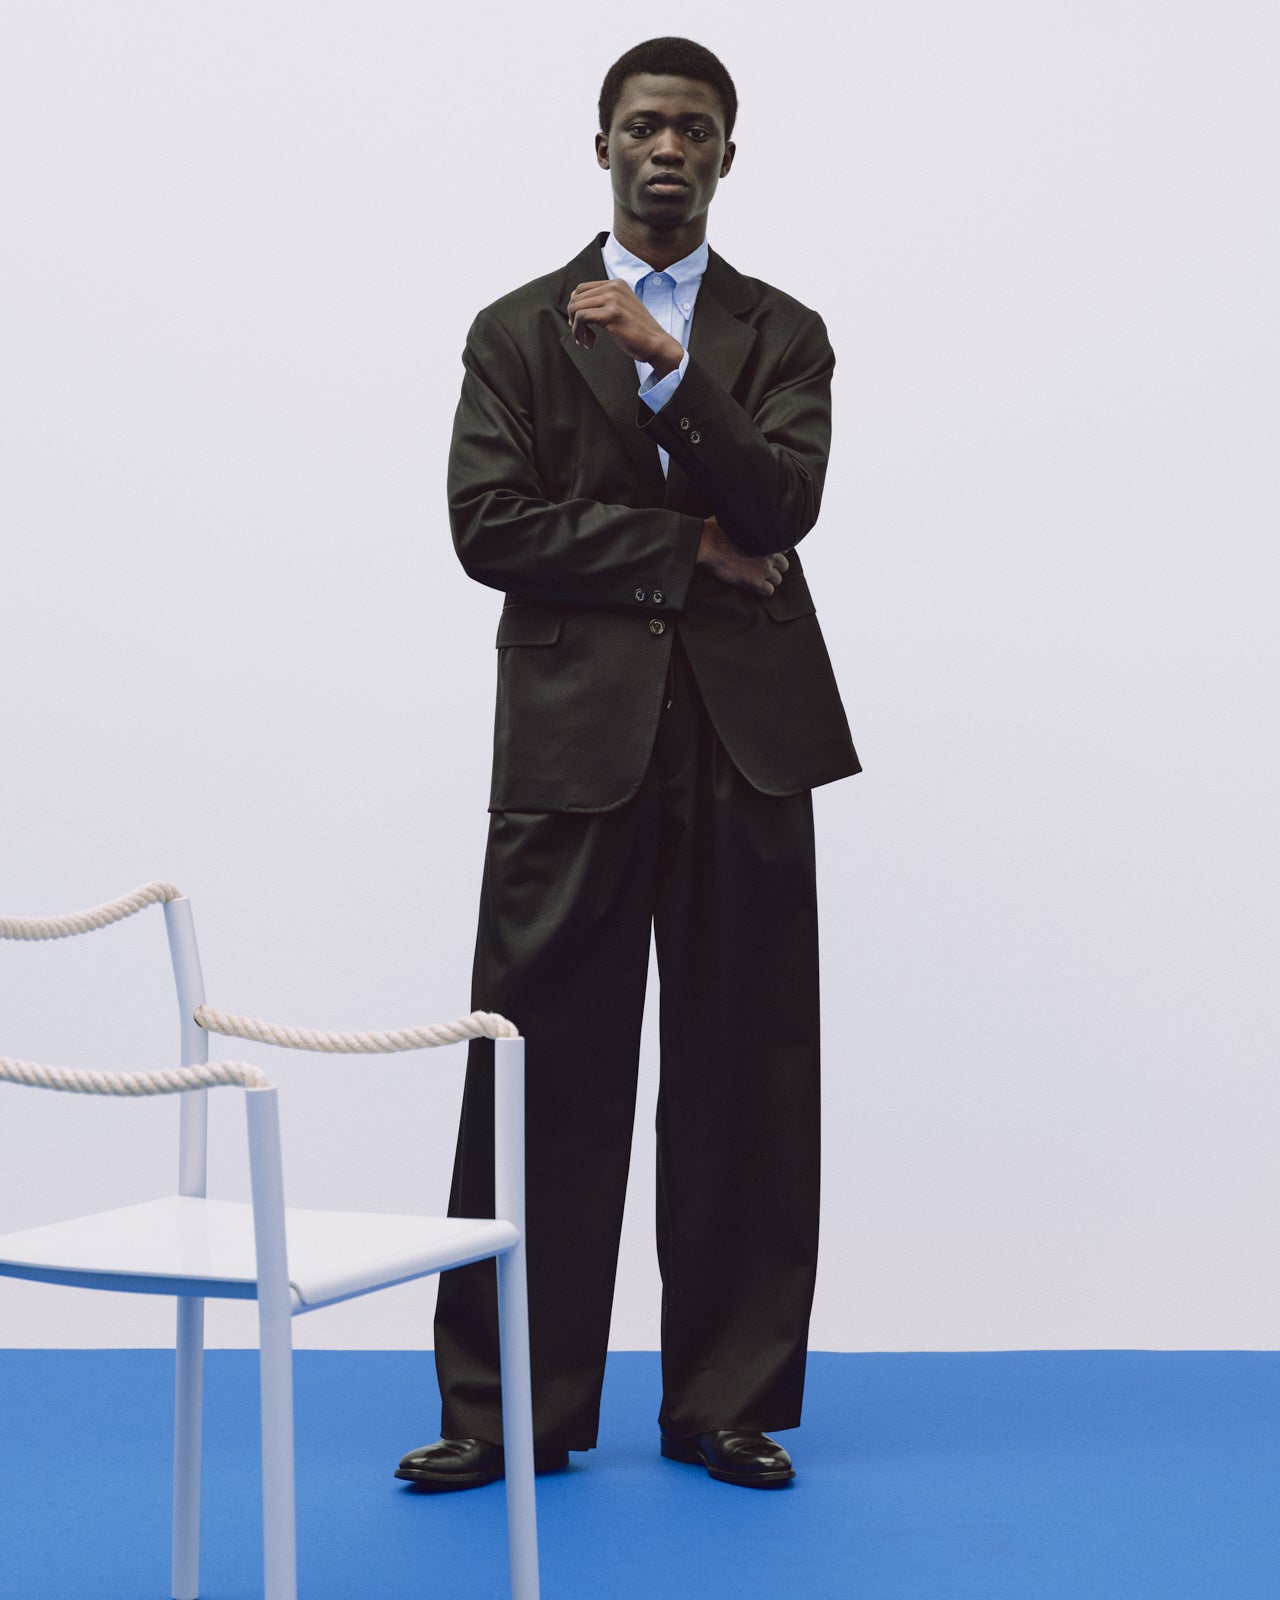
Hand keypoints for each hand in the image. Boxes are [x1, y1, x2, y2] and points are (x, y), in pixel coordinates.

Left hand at [566, 279, 684, 375]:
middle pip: (576, 298)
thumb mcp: (620, 310)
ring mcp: (614, 298)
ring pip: (576, 308)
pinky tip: (589, 343)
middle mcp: (614, 287)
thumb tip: (573, 301)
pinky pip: (581, 317)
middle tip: (582, 336)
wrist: (656, 344)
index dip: (576, 308)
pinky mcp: (612, 313)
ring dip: (576, 328)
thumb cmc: (637, 332)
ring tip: (585, 340)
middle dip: (573, 319)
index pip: (581, 289)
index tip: (581, 325)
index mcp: (616, 284)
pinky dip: (579, 332)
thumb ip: (602, 303)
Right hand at [696, 516, 788, 596]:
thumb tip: (741, 517)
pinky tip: (754, 586)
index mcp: (766, 537)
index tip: (764, 553)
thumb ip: (745, 523)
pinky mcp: (754, 581)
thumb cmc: (715, 530)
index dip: (773, 551)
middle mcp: (769, 553)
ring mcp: (763, 568)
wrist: (707, 545)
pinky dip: (763, 590)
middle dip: (774, 567)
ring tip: (757, 578)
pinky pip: (769, 590)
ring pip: (778, 579)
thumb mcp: (734, 519)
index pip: (782, 546)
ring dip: (769, 579)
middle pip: (783, 565)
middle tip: (762, 568)